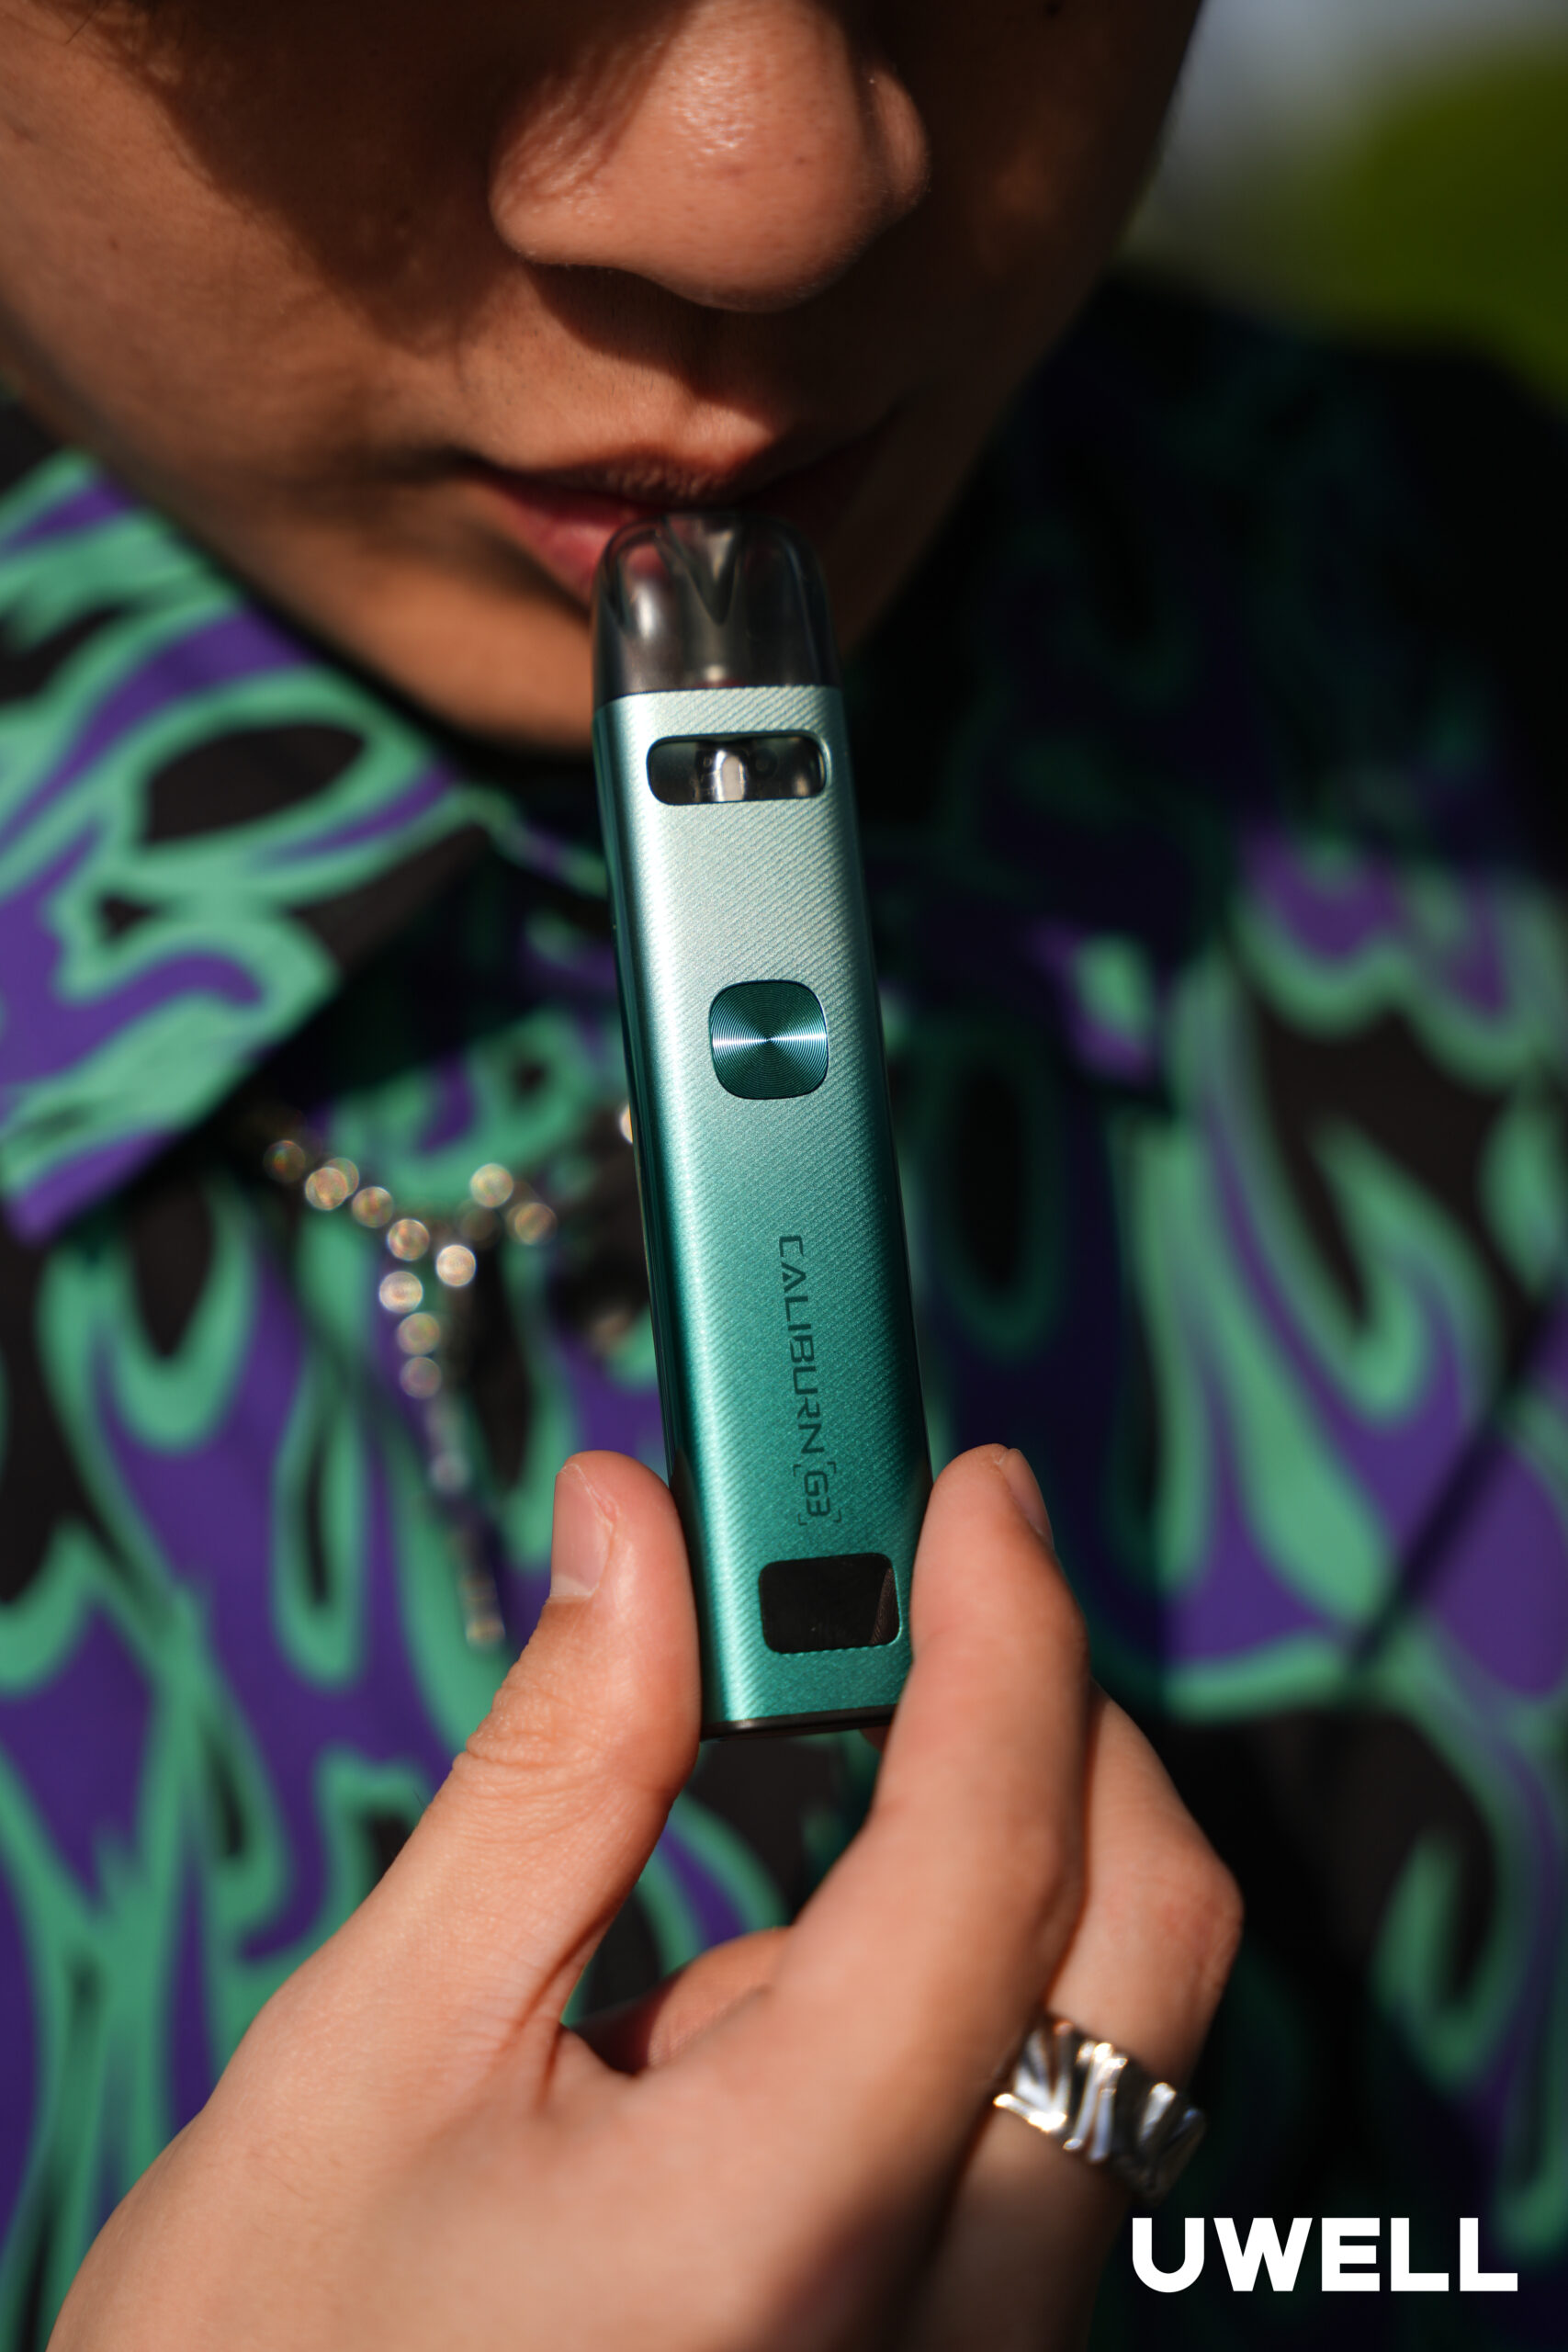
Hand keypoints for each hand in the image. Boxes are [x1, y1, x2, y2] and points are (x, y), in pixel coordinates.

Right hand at [51, 1447, 1239, 2351]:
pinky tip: (737, 2037)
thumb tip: (637, 1530)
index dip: (1000, 1626)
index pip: (991, 1852)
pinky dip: (947, 2007)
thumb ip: (555, 1770)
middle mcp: (948, 2323)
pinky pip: (1035, 2141)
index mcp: (794, 2223)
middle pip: (1141, 1944)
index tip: (970, 1492)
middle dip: (1051, 1724)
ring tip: (740, 1874)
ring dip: (987, 1873)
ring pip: (1106, 2040)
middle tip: (923, 1602)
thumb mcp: (377, 2049)